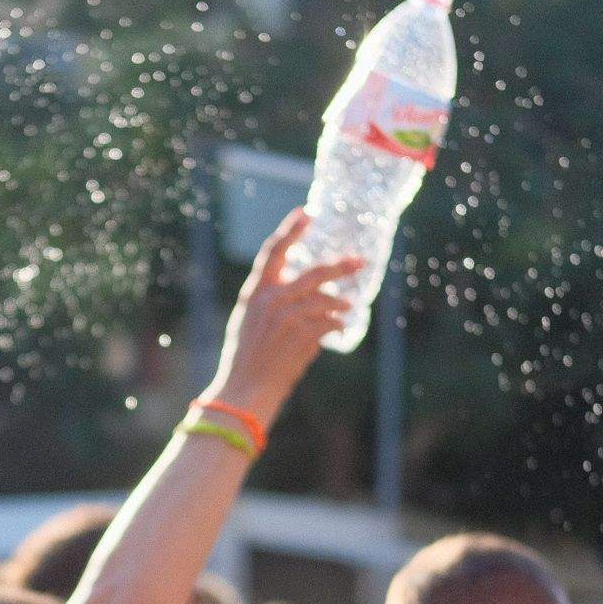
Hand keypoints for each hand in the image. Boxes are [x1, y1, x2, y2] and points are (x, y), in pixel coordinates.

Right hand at [209, 209, 363, 424]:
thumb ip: (270, 301)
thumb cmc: (246, 359)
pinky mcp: (300, 336)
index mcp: (254, 293)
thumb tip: (306, 292)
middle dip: (340, 266)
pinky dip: (337, 325)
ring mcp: (286, 317)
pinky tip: (339, 329)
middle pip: (313, 273)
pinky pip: (329, 323)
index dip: (290, 230)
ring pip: (325, 299)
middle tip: (358, 260)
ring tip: (348, 307)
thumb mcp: (248, 321)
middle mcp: (270, 300)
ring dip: (340, 304)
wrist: (244, 389)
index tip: (306, 214)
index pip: (273, 252)